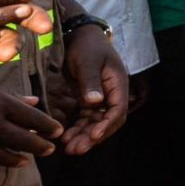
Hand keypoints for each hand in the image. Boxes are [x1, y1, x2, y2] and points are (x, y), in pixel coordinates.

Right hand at [0, 69, 61, 170]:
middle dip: (40, 147)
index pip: (33, 118)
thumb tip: (35, 103)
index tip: (58, 132)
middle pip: (23, 141)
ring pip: (1, 158)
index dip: (48, 127)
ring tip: (24, 161)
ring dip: (15, 160)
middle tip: (50, 150)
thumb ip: (9, 97)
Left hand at [52, 24, 130, 155]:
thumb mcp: (87, 61)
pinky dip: (78, 128)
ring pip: (96, 122)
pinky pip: (86, 118)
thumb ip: (90, 81)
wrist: (80, 35)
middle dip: (93, 136)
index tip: (93, 135)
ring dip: (84, 136)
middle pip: (108, 121)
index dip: (107, 125)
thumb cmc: (86, 46)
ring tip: (69, 148)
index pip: (118, 109)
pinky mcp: (88, 99)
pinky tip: (66, 137)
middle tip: (76, 149)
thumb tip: (95, 103)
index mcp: (118, 83)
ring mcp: (101, 97)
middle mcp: (112, 93)